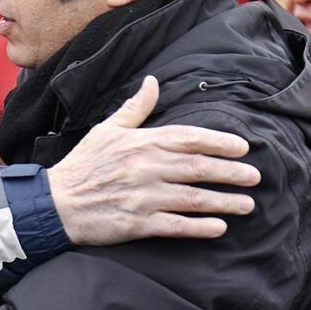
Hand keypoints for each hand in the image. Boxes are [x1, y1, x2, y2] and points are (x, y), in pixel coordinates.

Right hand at [48, 76, 258, 244]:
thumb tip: (152, 81)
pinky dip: (201, 227)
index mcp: (139, 143)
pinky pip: (177, 226)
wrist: (56, 202)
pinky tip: (219, 228)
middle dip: (232, 173)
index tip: (243, 148)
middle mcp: (144, 168)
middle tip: (255, 177)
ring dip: (224, 201)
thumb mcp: (106, 130)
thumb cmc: (83, 165)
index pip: (189, 138)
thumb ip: (135, 108)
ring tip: (247, 204)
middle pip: (198, 168)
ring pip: (194, 198)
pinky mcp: (137, 223)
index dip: (219, 142)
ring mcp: (142, 196)